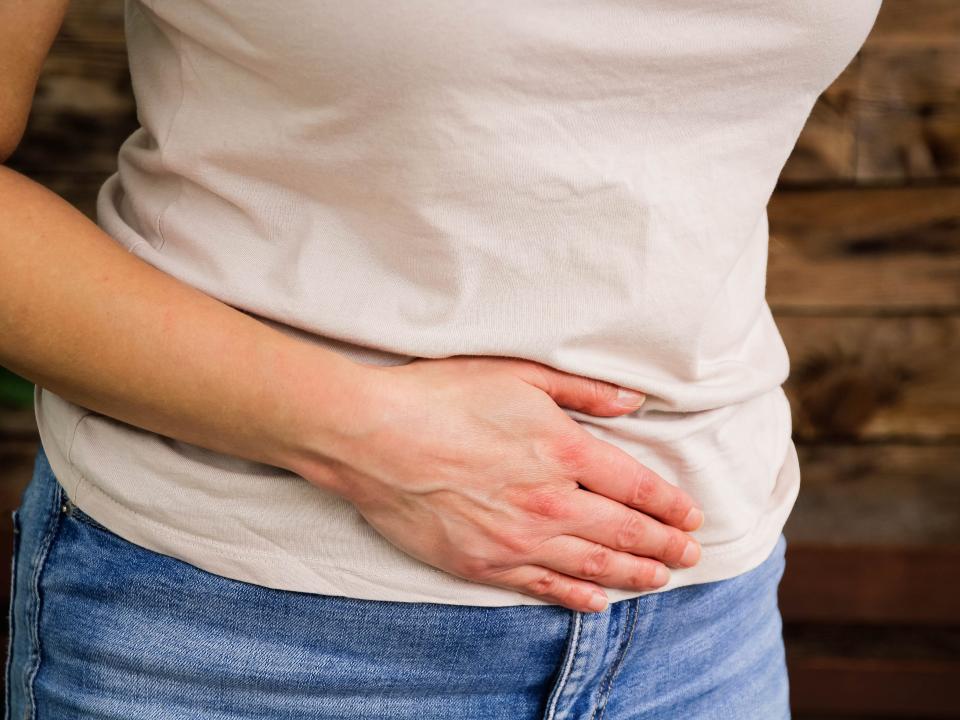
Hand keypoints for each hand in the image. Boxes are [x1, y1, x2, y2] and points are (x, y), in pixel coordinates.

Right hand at [302, 355, 703, 612]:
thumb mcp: (517, 374)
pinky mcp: (483, 563)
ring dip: (634, 574)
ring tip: (660, 580)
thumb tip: (634, 402)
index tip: (692, 517)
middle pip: (624, 531)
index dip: (670, 505)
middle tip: (691, 556)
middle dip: (665, 546)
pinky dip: (577, 597)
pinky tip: (598, 603)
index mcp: (563, 450)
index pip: (636, 486)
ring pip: (593, 564)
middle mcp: (550, 501)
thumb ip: (581, 392)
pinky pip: (543, 586)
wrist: (371, 437)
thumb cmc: (440, 396)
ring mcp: (517, 538)